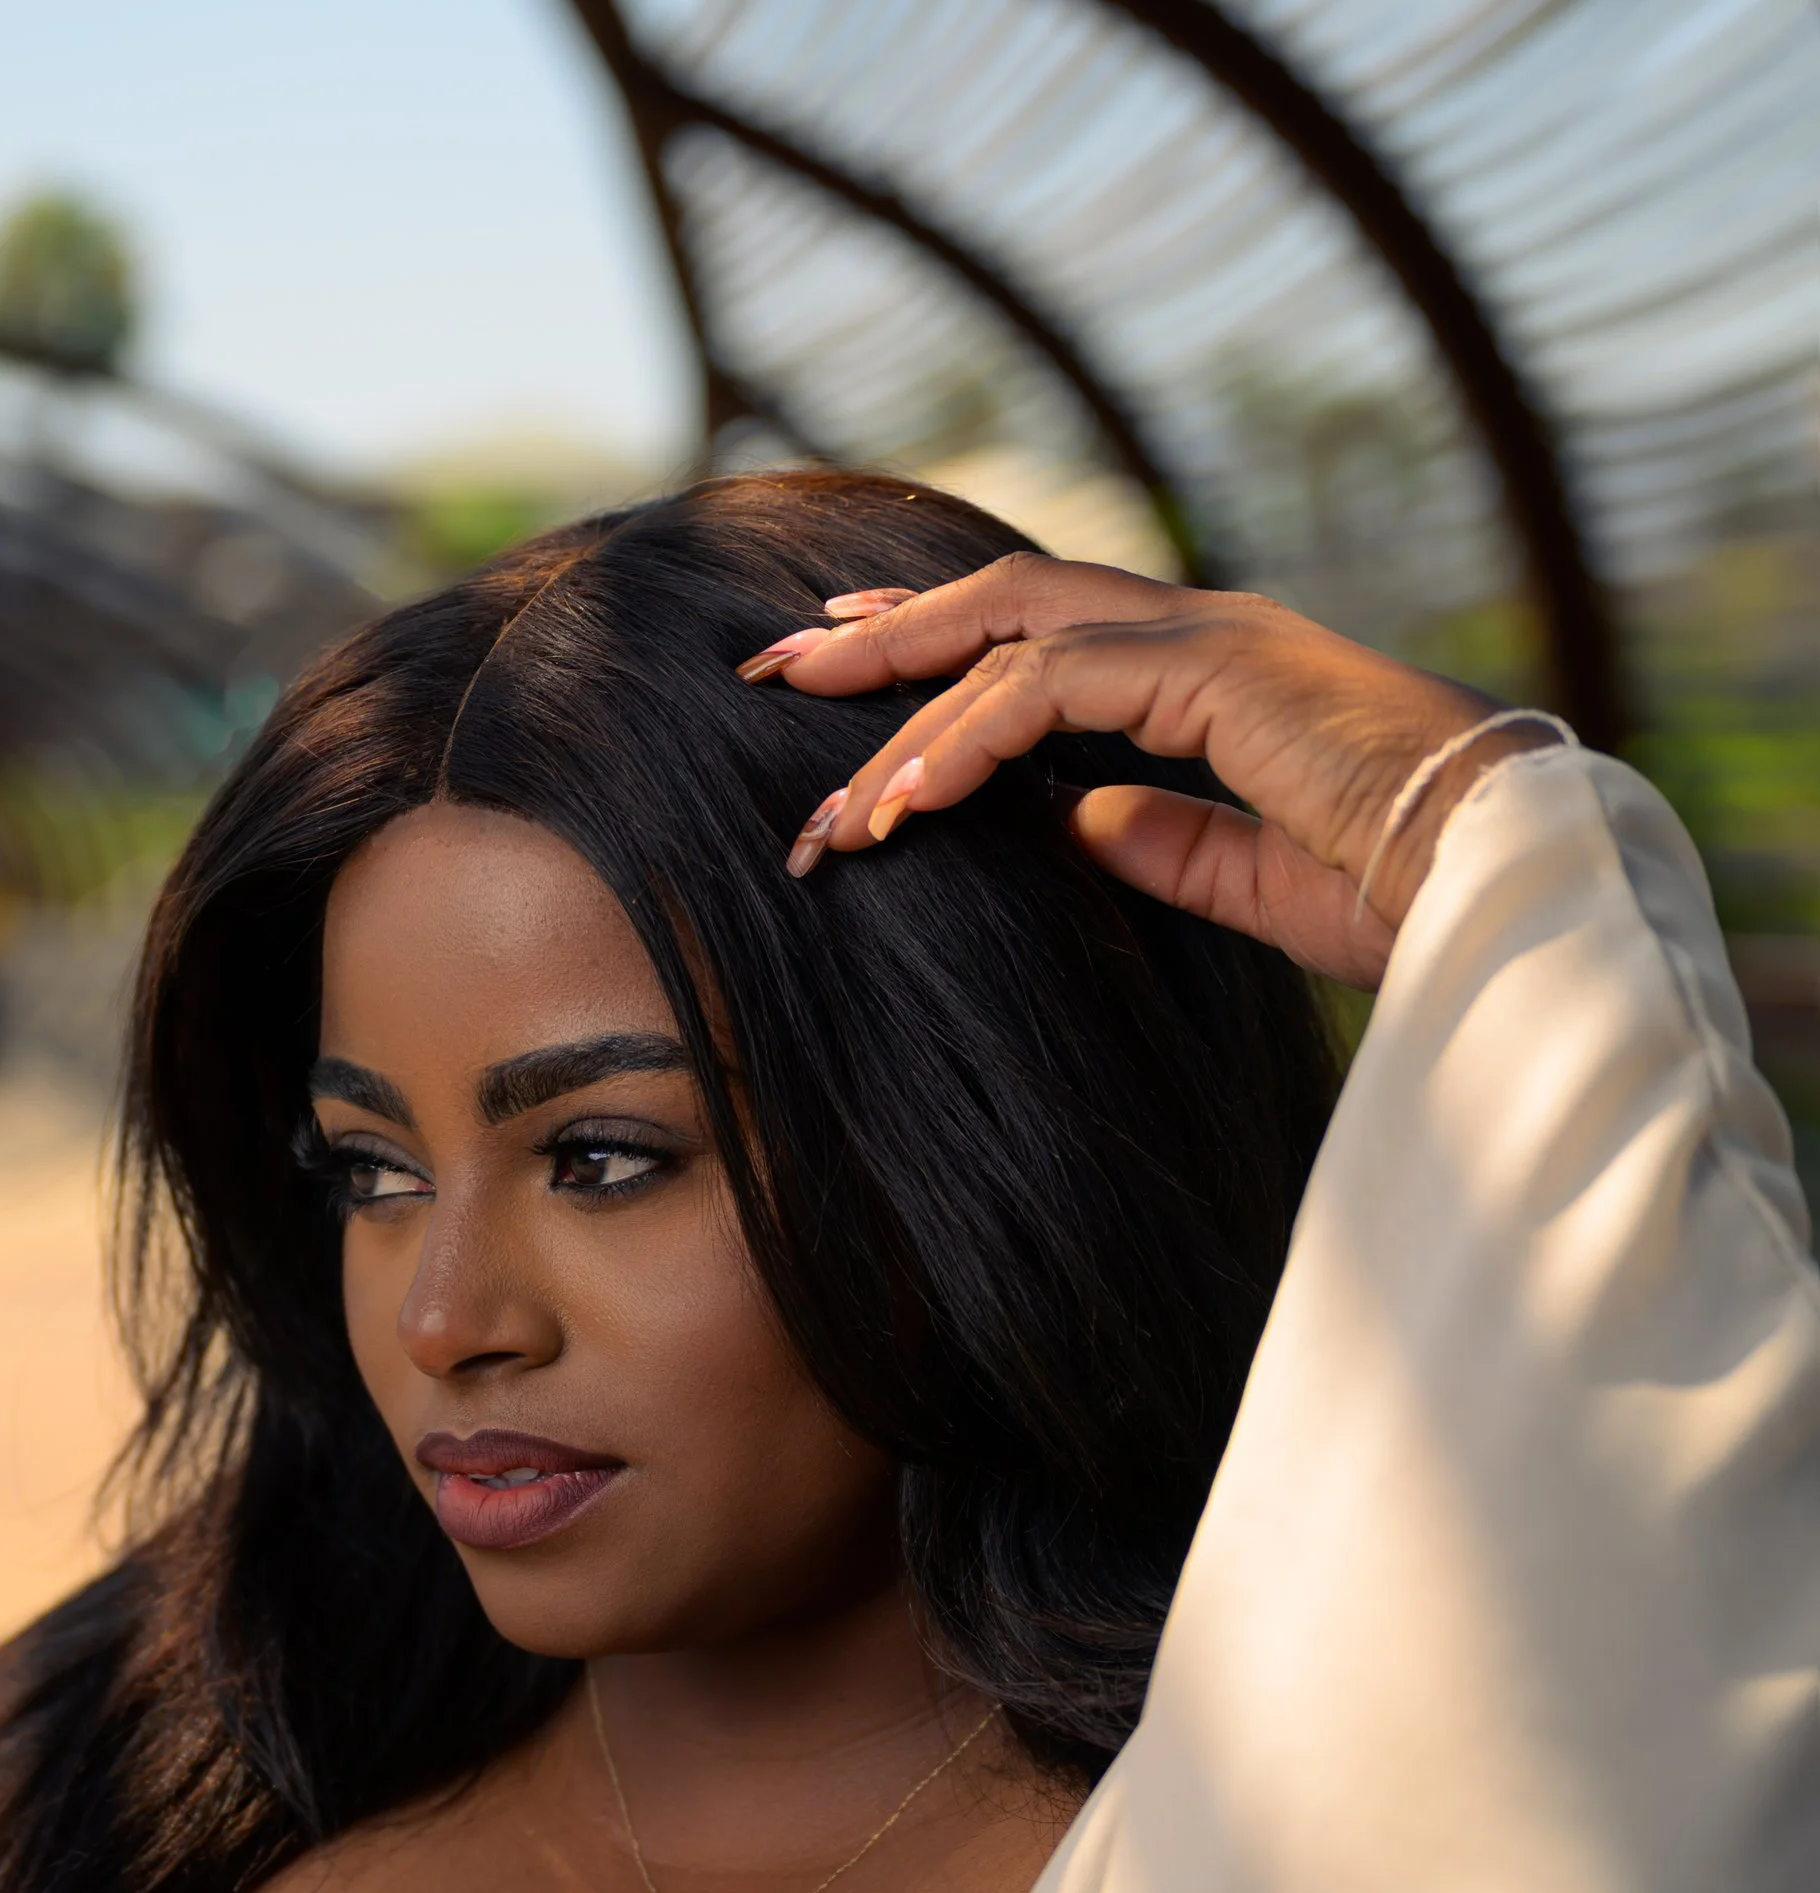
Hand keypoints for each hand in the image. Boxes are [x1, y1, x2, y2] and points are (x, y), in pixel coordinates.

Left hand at [738, 559, 1558, 988]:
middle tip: (778, 668)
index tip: (850, 677)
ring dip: (904, 711)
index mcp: (1217, 672)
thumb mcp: (1253, 878)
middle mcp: (1210, 632)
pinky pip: (1051, 689)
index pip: (1049, 633)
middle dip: (887, 635)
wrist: (1511, 883)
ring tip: (822, 790)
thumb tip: (1070, 825)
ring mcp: (1216, 638)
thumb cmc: (1409, 892)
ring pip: (1013, 639)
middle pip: (1009, 602)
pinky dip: (964, 742)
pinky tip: (902, 807)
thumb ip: (1163, 841)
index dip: (942, 648)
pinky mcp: (1218, 674)